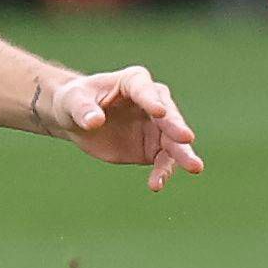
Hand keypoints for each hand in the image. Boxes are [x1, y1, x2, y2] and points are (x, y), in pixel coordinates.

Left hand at [41, 66, 203, 190]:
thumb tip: (94, 121)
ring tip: (195, 167)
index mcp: (134, 82)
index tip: (159, 112)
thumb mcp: (73, 102)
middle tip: (187, 138)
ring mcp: (156, 127)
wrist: (78, 120)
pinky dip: (162, 173)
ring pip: (173, 141)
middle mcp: (152, 102)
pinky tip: (156, 184)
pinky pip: (163, 161)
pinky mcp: (153, 148)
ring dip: (182, 154)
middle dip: (177, 128)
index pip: (146, 90)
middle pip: (169, 116)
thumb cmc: (75, 101)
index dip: (152, 101)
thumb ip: (84, 110)